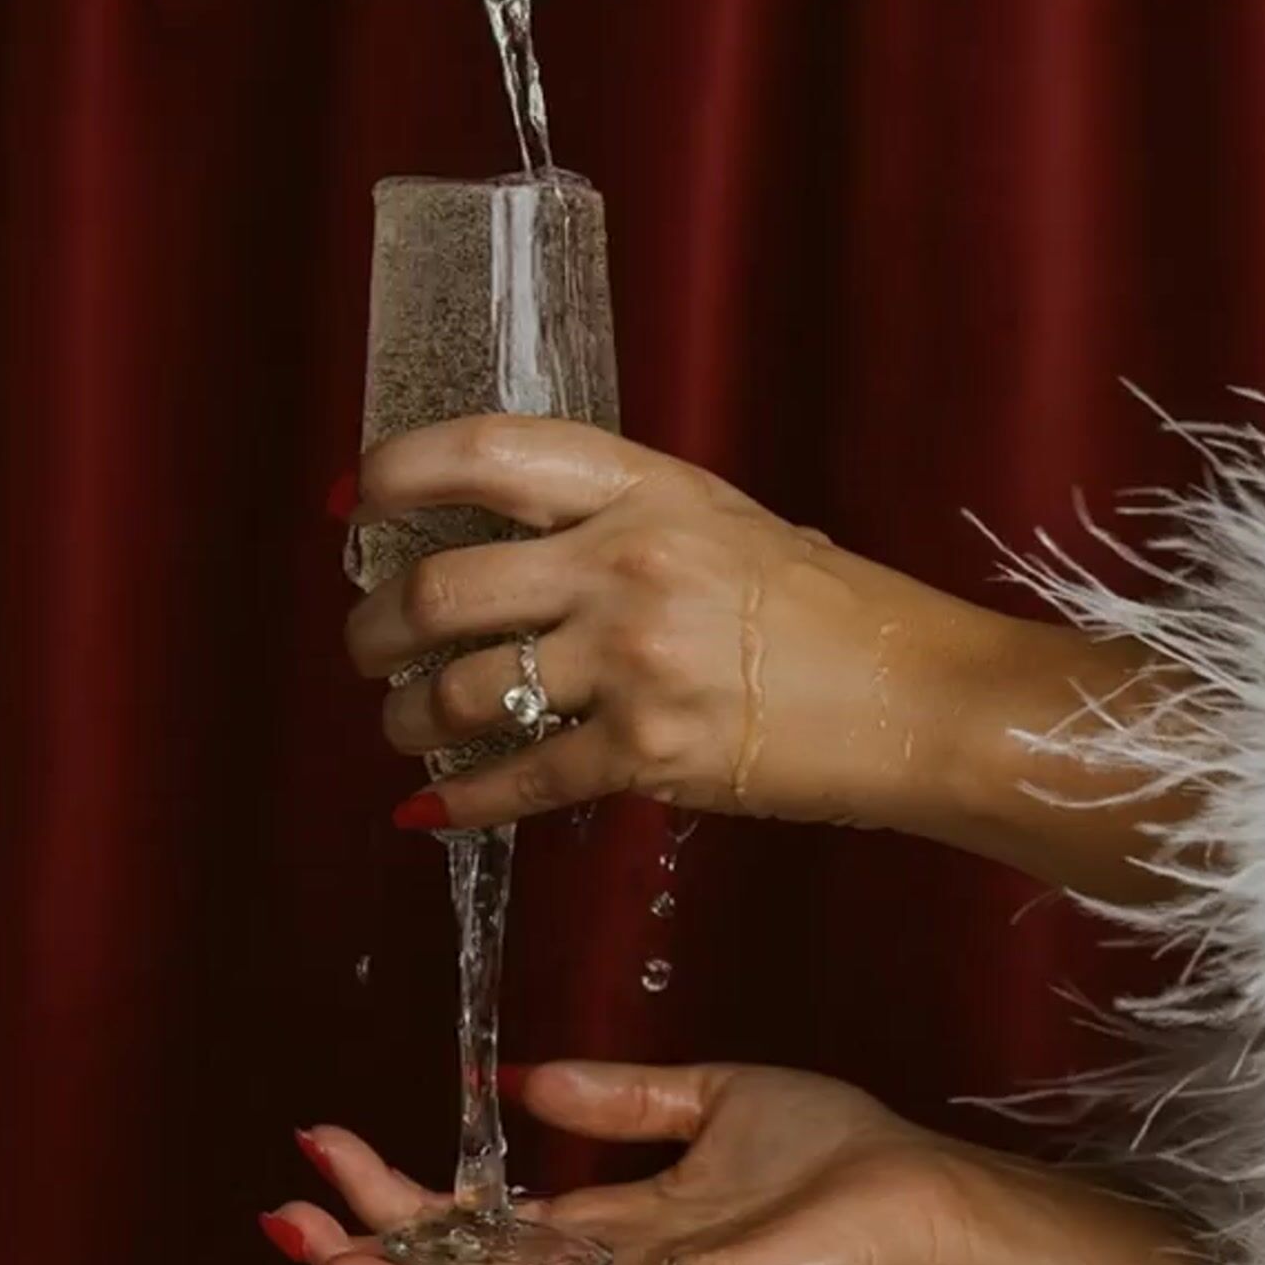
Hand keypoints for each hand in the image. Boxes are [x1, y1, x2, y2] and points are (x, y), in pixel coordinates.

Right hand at [262, 1061, 1219, 1264]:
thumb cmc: (836, 1153)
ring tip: (336, 1263)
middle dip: (372, 1258)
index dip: (396, 1196)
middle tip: (287, 1217)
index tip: (322, 1143)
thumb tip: (513, 1079)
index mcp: (606, 1233)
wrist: (929, 1192)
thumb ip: (614, 1097)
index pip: (474, 1226)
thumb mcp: (707, 1098)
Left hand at [343, 416, 1001, 833]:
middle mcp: (628, 561)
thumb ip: (609, 519)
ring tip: (403, 727)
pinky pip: (516, 780)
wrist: (917, 696)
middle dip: (373, 628)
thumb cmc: (821, 609)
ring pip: (459, 693)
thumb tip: (489, 543)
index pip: (485, 452)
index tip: (346, 503)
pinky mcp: (649, 751)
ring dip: (404, 720)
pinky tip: (428, 813)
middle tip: (366, 648)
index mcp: (643, 487)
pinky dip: (457, 805)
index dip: (392, 472)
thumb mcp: (715, 521)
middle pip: (441, 587)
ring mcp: (635, 658)